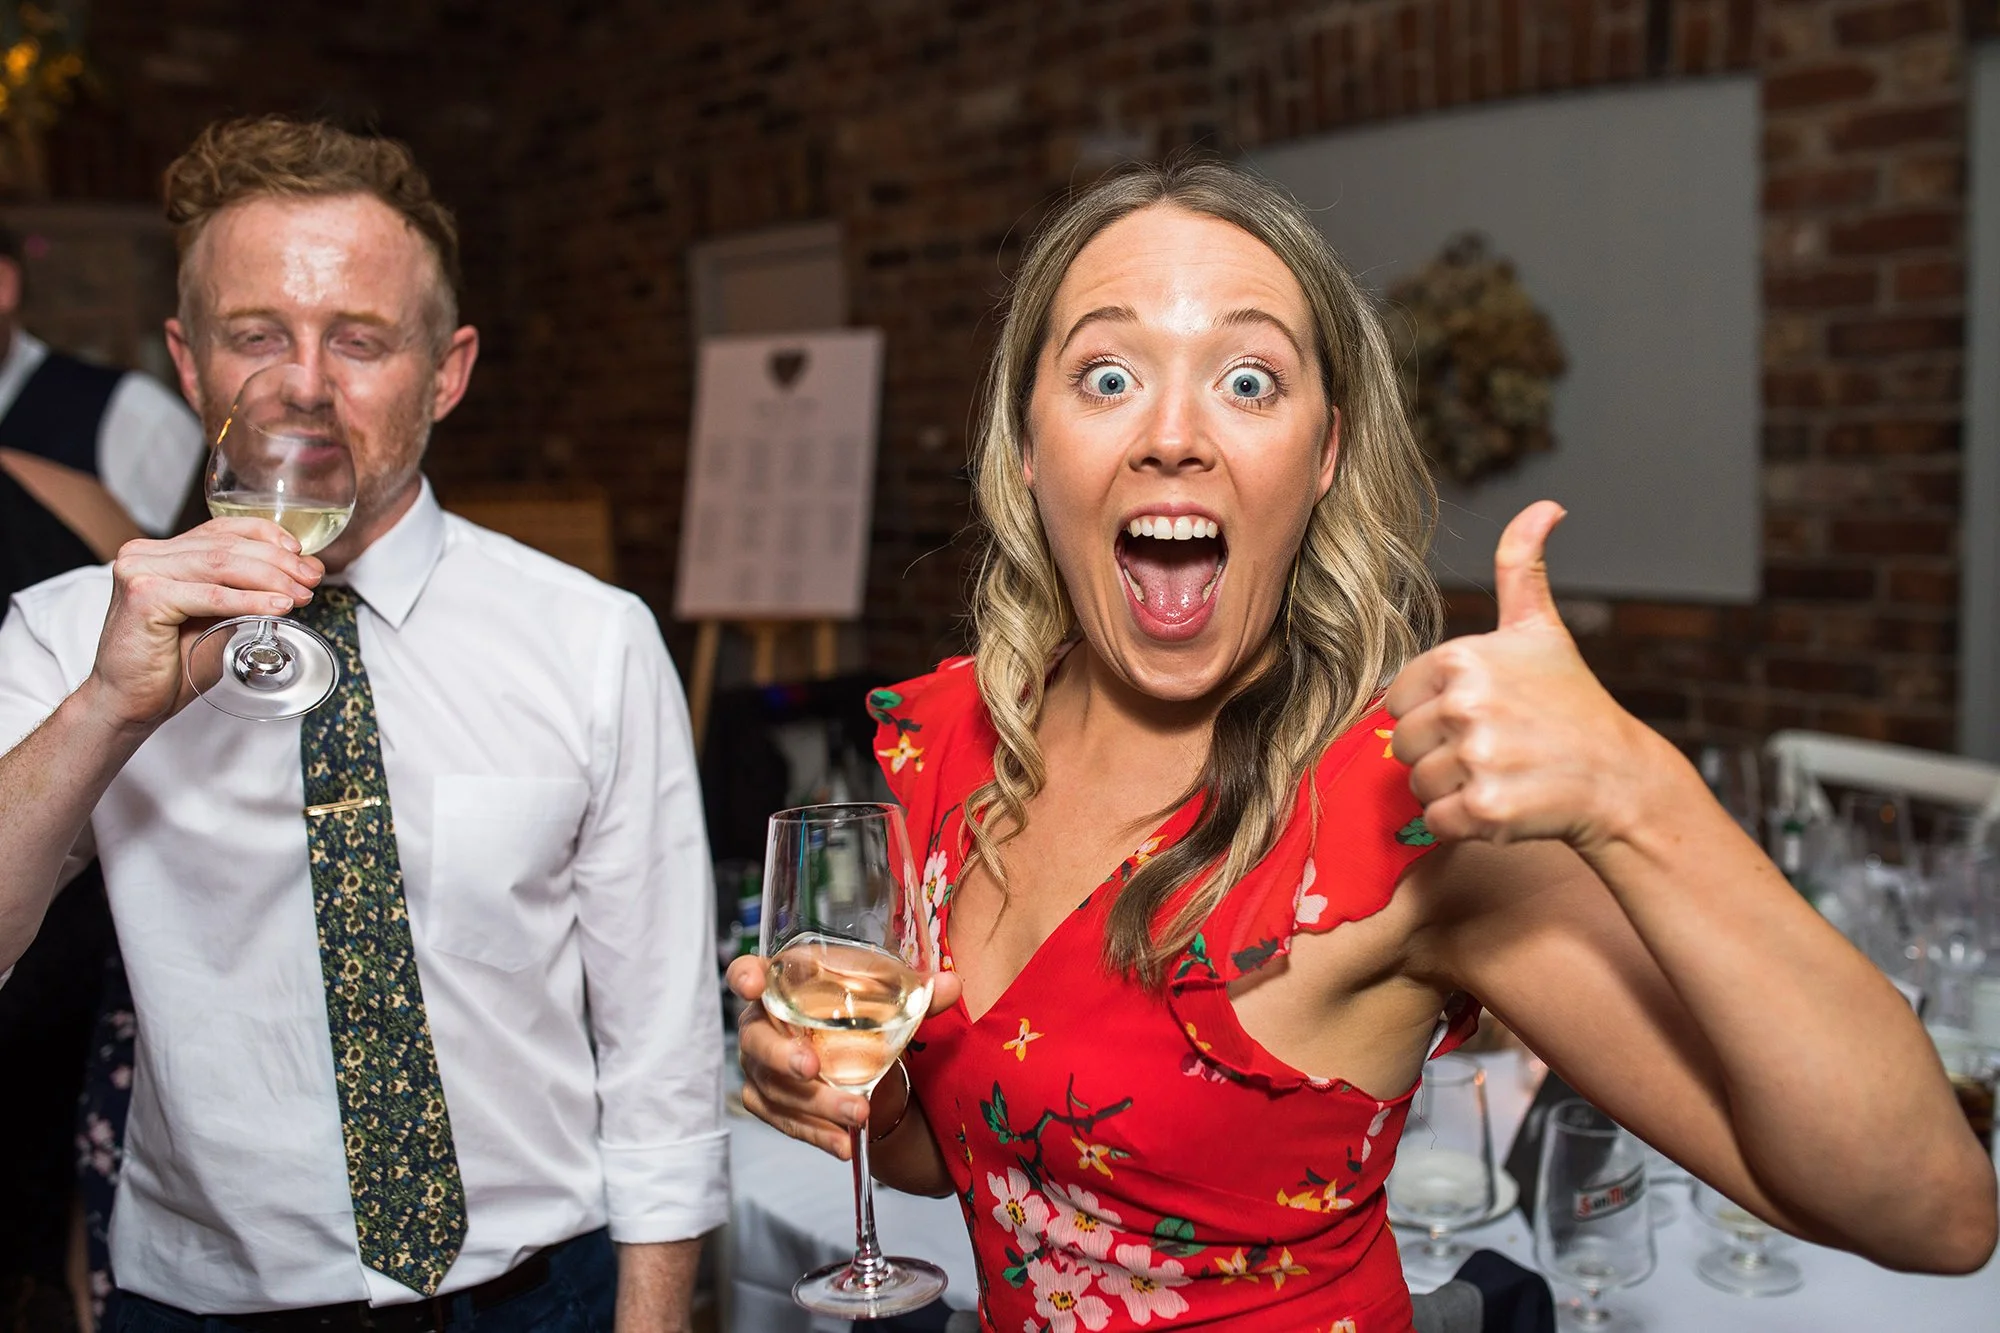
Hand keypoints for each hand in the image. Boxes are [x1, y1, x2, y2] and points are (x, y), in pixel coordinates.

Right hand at [88, 519, 321, 728]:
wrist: (130, 702)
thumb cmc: (171, 665)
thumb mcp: (216, 619)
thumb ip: (243, 593)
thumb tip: (294, 576)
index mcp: (161, 553)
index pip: (221, 530)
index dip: (266, 536)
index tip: (302, 554)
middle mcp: (145, 554)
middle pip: (226, 546)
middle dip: (278, 562)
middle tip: (312, 578)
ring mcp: (140, 571)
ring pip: (222, 565)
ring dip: (271, 579)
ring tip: (301, 595)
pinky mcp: (143, 596)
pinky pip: (211, 595)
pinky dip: (250, 601)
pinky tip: (277, 608)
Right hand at [726, 953, 959, 1159]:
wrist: (865, 1066)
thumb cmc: (861, 1020)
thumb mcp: (891, 1006)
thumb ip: (919, 996)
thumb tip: (951, 986)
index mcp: (784, 986)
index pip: (747, 973)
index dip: (744, 976)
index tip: (753, 984)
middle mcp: (763, 1024)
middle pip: (756, 1040)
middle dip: (782, 1056)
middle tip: (813, 1068)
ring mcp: (761, 1067)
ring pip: (774, 1088)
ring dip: (815, 1104)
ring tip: (857, 1113)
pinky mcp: (769, 1103)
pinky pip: (784, 1121)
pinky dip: (815, 1132)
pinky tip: (843, 1142)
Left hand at [1384, 501, 1656, 850]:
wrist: (1619, 777)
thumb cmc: (1572, 704)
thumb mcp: (1542, 630)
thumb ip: (1522, 566)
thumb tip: (1545, 506)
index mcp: (1462, 658)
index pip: (1397, 698)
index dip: (1431, 712)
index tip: (1477, 715)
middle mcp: (1466, 703)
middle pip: (1404, 743)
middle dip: (1440, 753)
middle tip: (1494, 749)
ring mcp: (1477, 756)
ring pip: (1418, 784)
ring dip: (1451, 789)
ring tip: (1500, 774)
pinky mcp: (1485, 807)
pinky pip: (1435, 821)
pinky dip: (1461, 823)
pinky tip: (1501, 803)